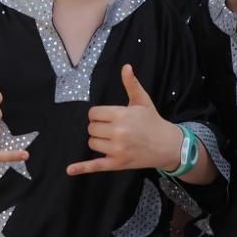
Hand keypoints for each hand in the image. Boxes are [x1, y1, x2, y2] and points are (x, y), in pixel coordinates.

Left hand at [66, 65, 182, 175]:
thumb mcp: (142, 100)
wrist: (167, 145)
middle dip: (99, 127)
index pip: (93, 114)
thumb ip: (131, 84)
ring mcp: (116, 150)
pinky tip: (70, 169)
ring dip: (98, 140)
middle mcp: (117, 133)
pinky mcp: (117, 164)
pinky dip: (82, 168)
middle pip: (91, 128)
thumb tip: (126, 67)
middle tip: (112, 127)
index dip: (98, 114)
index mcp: (121, 115)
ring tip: (112, 138)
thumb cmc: (152, 121)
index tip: (108, 116)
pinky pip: (95, 165)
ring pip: (92, 143)